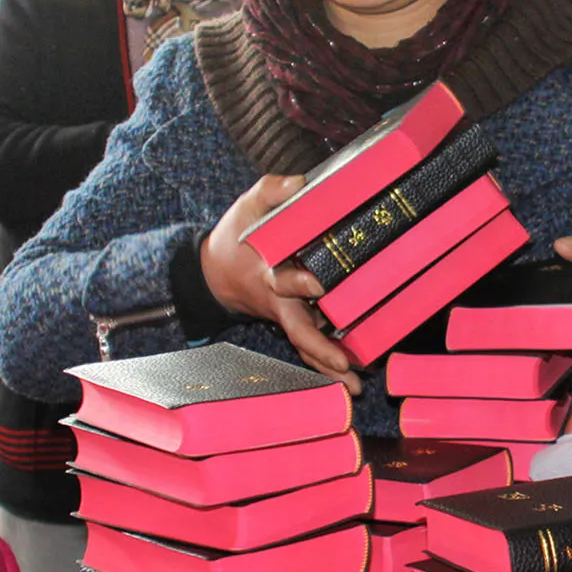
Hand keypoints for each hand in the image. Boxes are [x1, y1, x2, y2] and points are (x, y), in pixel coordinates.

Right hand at [200, 175, 359, 394]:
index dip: (300, 284)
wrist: (214, 271)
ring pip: (307, 346)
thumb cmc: (236, 235)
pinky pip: (311, 345)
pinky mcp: (296, 319)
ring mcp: (288, 315)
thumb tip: (302, 182)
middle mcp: (279, 301)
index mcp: (268, 274)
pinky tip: (355, 380)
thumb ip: (273, 190)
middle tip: (345, 364)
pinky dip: (328, 362)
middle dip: (321, 349)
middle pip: (300, 331)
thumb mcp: (248, 205)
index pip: (284, 282)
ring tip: (357, 390)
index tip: (318, 284)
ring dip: (329, 369)